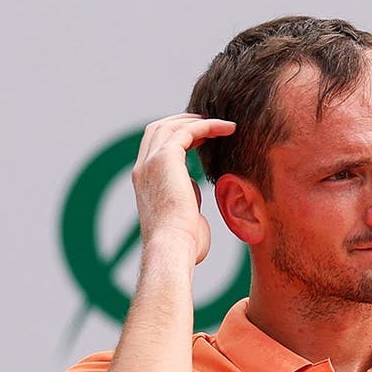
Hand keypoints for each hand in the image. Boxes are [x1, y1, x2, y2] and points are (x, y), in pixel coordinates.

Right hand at [131, 114, 235, 264]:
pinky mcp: (165, 158)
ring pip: (171, 125)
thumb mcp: (184, 216)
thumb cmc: (185, 245)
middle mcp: (143, 169)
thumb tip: (196, 192)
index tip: (201, 138)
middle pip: (158, 129)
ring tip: (223, 124)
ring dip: (198, 122)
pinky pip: (187, 131)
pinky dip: (208, 126)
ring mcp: (150, 162)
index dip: (177, 137)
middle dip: (183, 122)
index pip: (154, 147)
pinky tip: (228, 129)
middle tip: (209, 124)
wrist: (173, 249)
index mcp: (144, 182)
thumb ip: (187, 199)